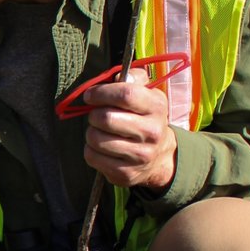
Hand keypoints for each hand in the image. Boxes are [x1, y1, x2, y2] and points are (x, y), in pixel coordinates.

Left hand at [81, 68, 176, 191]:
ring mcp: (139, 155)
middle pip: (106, 118)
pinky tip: (101, 147)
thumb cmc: (144, 117)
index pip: (125, 94)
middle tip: (96, 115)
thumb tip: (117, 77)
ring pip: (96, 139)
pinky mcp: (125, 173)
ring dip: (91, 132)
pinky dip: (90, 150)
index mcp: (157, 107)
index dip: (101, 93)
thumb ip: (132, 78)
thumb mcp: (147, 93)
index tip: (91, 95)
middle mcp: (152, 132)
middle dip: (94, 114)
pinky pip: (92, 157)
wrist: (159, 156)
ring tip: (100, 131)